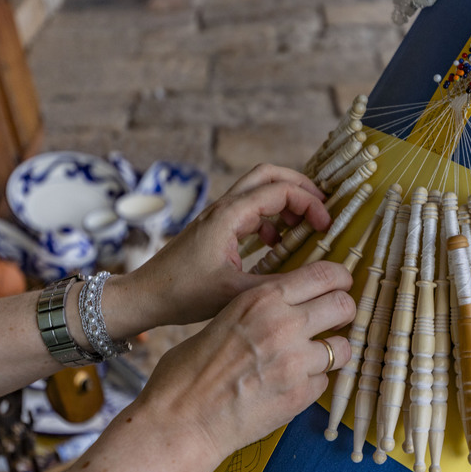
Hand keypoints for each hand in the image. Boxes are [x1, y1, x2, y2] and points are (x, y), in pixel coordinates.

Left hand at [111, 164, 331, 331]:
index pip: (280, 190)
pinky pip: (249, 209)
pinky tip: (276, 244)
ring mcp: (217, 216)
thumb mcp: (236, 293)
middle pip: (269, 174)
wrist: (144, 297)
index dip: (309, 203)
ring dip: (285, 200)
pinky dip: (270, 217)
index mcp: (229, 216)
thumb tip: (317, 279)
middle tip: (321, 208)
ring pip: (258, 189)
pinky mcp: (214, 228)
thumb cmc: (183, 294)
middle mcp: (223, 208)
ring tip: (304, 225)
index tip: (326, 226)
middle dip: (300, 186)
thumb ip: (278, 284)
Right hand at [130, 261, 355, 465]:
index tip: (341, 285)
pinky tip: (290, 386)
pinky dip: (313, 383)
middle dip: (344, 312)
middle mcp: (285, 324)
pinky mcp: (301, 394)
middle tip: (335, 320)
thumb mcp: (223, 320)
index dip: (339, 278)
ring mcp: (296, 361)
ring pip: (344, 347)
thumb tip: (284, 309)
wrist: (181, 420)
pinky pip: (325, 381)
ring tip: (314, 358)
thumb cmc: (189, 372)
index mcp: (262, 299)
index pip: (323, 274)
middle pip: (344, 305)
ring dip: (333, 352)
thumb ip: (259, 312)